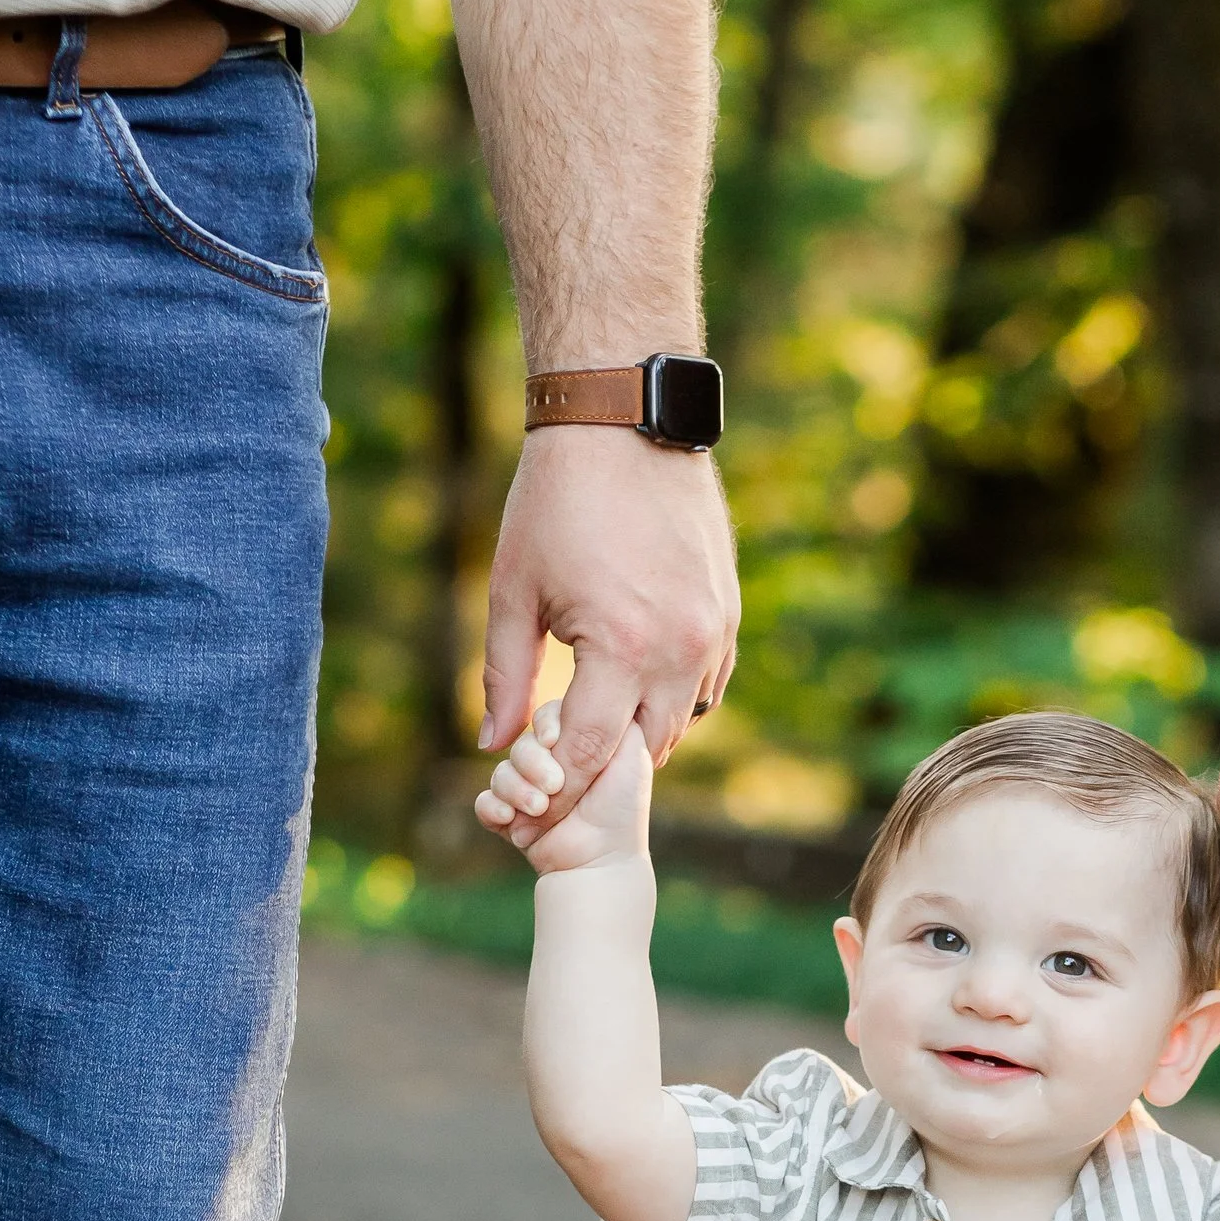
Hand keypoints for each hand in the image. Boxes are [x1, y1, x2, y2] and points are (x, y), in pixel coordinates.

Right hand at [475, 703, 651, 874]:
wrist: (603, 859)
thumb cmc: (621, 803)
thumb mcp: (626, 745)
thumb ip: (604, 709)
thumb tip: (577, 690)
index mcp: (576, 742)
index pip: (547, 716)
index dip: (547, 725)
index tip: (554, 738)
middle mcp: (550, 764)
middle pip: (521, 743)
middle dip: (533, 763)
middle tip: (554, 785)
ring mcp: (528, 791)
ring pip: (501, 772)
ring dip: (516, 789)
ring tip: (539, 808)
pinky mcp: (510, 819)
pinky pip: (484, 803)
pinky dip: (493, 808)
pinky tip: (510, 818)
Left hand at [479, 432, 738, 823]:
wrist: (626, 422)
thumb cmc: (557, 501)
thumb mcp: (514, 590)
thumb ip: (504, 675)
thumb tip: (492, 744)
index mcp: (622, 648)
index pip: (589, 753)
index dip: (555, 784)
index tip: (530, 798)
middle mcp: (680, 649)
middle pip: (642, 750)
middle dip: (599, 767)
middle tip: (558, 766)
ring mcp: (712, 632)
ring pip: (682, 722)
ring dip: (639, 734)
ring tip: (594, 723)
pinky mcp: (727, 613)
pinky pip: (707, 685)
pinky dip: (672, 699)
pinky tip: (634, 686)